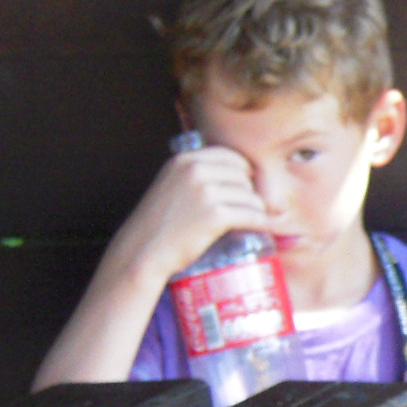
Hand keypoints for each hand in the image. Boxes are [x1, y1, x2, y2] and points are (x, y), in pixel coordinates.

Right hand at [121, 145, 269, 282]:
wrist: (142, 250)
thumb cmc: (159, 223)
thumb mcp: (173, 185)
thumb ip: (197, 175)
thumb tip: (238, 175)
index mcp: (185, 160)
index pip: (231, 157)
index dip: (244, 171)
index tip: (249, 184)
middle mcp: (195, 170)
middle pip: (244, 176)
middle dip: (250, 192)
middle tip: (251, 208)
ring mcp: (205, 192)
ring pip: (250, 196)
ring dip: (257, 209)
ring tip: (255, 220)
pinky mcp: (214, 215)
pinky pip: (251, 215)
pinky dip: (261, 222)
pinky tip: (263, 227)